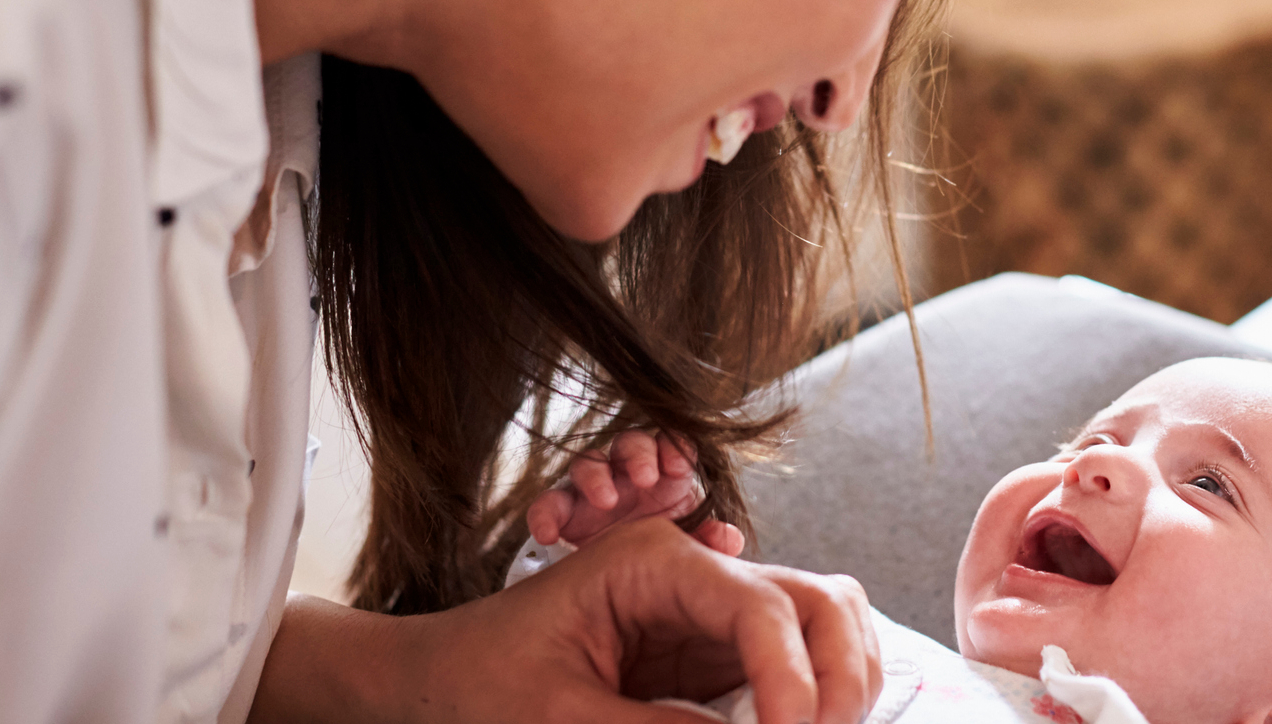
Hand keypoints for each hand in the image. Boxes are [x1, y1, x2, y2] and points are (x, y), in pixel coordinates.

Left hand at [409, 517, 881, 723]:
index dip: (794, 683)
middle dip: (839, 676)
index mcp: (650, 563)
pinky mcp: (711, 660)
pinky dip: (812, 705)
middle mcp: (694, 575)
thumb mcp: (558, 720)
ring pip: (824, 627)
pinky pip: (792, 669)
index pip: (764, 607)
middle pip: (820, 601)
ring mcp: (710, 616)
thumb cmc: (474, 687)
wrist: (430, 685)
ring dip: (841, 686)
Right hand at [529, 430, 744, 555]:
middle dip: (638, 454)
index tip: (679, 466)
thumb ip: (709, 540)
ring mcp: (593, 490)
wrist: (623, 582)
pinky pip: (548, 504)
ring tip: (606, 500)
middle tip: (646, 478)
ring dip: (596, 476)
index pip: (670, 444)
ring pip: (588, 463)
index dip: (674, 447)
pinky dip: (545, 514)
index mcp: (664, 475)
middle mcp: (627, 474)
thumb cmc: (662, 550)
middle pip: (629, 444)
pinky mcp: (563, 512)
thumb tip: (729, 538)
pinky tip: (549, 534)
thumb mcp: (689, 547)